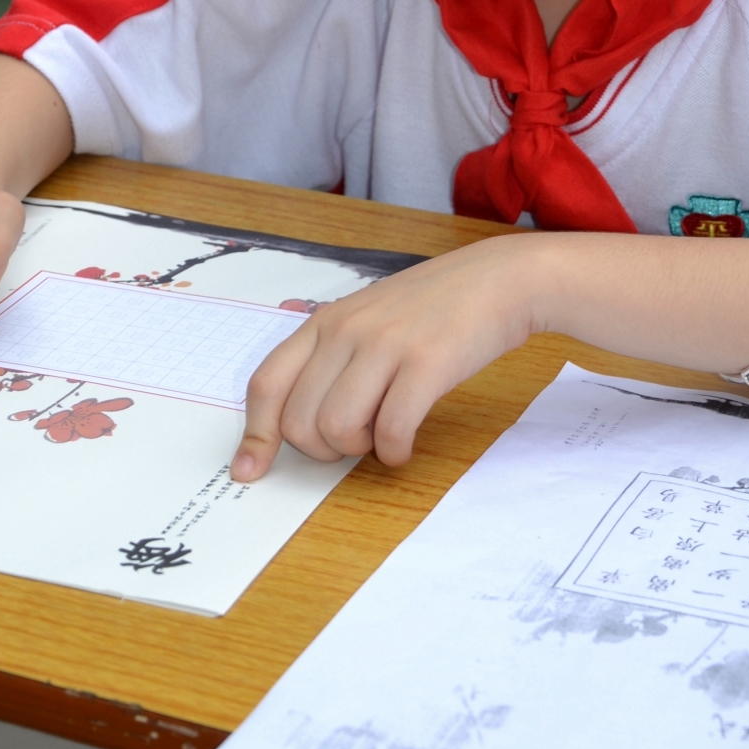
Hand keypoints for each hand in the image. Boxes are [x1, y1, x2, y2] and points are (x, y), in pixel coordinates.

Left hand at [231, 238, 538, 479]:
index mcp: (326, 321)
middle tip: (358, 437)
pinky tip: (406, 442)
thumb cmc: (433, 308)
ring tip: (383, 432)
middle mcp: (347, 330)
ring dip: (359, 450)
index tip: (249, 470)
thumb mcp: (369, 319)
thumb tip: (298, 422)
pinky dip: (394, 452)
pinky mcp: (427, 364)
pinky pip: (390, 432)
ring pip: (337, 430)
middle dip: (324, 449)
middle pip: (300, 422)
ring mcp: (386, 345)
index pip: (267, 383)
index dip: (255, 435)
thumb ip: (333, 358)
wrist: (498, 279)